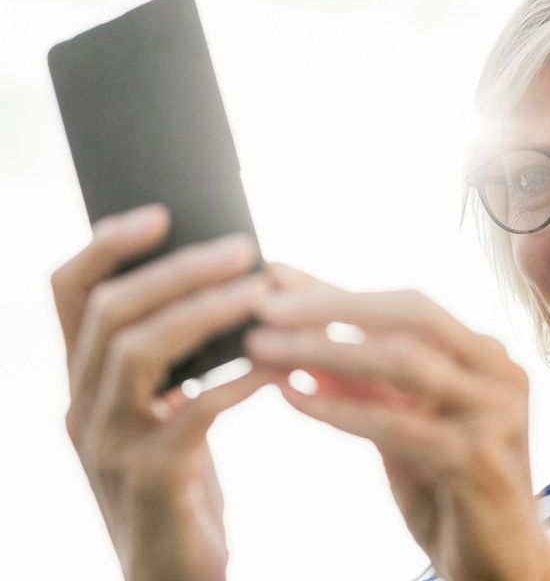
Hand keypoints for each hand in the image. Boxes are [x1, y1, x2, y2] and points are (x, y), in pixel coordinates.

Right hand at [50, 203, 276, 580]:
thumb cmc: (182, 482)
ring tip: (264, 293)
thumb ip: (171, 361)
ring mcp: (108, 446)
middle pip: (109, 312)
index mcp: (82, 383)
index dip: (105, 245)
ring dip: (206, 313)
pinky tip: (275, 366)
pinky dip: (235, 381)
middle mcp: (80, 408)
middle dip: (178, 271)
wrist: (174, 576)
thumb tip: (221, 282)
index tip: (160, 213)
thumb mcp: (162, 414)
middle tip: (243, 249)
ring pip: (137, 352)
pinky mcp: (150, 480)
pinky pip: (187, 414)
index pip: (67, 294)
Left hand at [245, 264, 549, 580]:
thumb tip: (303, 346)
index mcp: (486, 357)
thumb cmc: (452, 496)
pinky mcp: (481, 460)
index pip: (408, 305)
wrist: (503, 569)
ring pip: (405, 362)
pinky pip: (399, 424)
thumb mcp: (403, 431)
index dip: (339, 290)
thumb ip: (366, 387)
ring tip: (262, 347)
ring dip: (325, 349)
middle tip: (261, 302)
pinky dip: (340, 408)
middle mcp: (501, 373)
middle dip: (332, 305)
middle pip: (412, 315)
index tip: (274, 277)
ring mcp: (497, 415)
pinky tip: (293, 398)